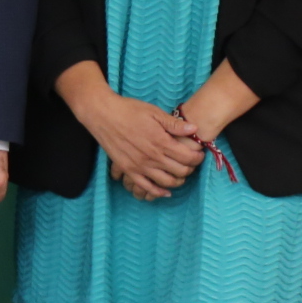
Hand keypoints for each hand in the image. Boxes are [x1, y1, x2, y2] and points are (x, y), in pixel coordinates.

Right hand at [59, 64, 203, 200]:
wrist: (102, 114)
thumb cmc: (129, 110)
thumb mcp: (154, 112)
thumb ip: (174, 124)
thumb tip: (194, 129)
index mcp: (161, 142)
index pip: (188, 157)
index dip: (198, 158)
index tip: (199, 154)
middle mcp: (152, 157)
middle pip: (180, 171)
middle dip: (190, 169)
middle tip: (190, 163)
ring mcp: (139, 166)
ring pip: (166, 182)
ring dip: (178, 181)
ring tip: (180, 174)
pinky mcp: (128, 170)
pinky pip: (146, 187)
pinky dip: (158, 192)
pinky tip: (165, 192)